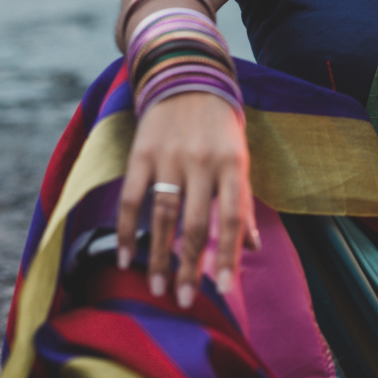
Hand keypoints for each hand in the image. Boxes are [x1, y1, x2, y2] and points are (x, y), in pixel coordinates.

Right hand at [116, 92, 258, 305]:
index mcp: (232, 164)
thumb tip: (253, 248)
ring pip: (162, 216)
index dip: (228, 255)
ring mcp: (170, 157)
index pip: (233, 217)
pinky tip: (124, 258)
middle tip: (184, 301)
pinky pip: (131, 198)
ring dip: (158, 256)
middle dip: (189, 267)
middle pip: (196, 223)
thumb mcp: (240, 157)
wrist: (186, 77)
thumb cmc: (219, 126)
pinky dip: (125, 230)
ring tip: (156, 288)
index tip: (224, 288)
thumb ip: (243, 201)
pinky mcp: (141, 153)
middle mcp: (202, 162)